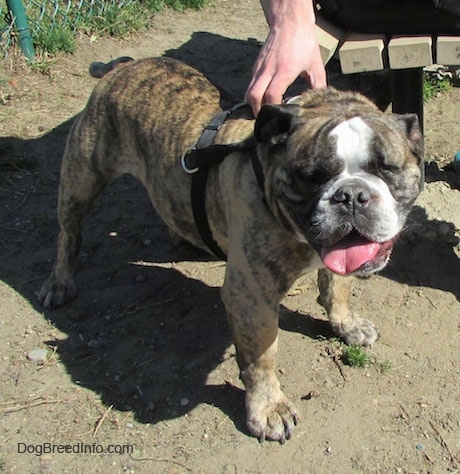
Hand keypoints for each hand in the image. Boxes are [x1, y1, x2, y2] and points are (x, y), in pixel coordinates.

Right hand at [245, 0, 326, 114]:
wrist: (290, 20)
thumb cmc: (304, 41)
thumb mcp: (315, 65)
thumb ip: (317, 85)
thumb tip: (317, 102)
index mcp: (284, 70)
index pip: (272, 95)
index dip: (274, 108)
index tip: (279, 115)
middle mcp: (269, 70)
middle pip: (253, 96)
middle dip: (257, 111)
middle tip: (265, 120)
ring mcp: (260, 67)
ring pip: (249, 91)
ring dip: (254, 104)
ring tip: (263, 111)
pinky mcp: (257, 65)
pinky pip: (251, 83)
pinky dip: (255, 93)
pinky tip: (265, 97)